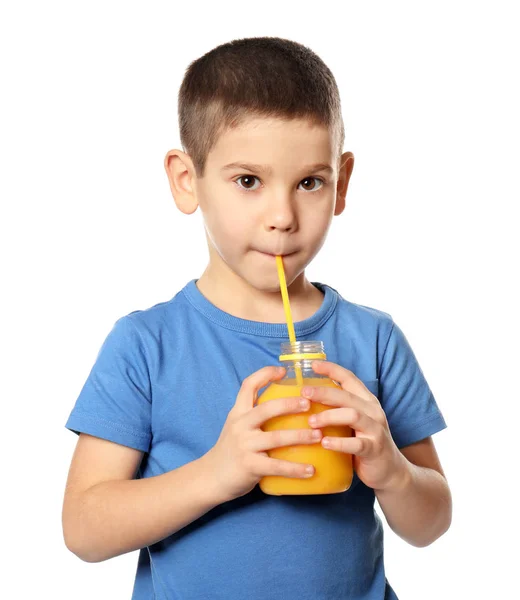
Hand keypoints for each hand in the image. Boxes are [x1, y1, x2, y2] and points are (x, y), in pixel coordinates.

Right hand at [205, 366, 320, 502]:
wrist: (211, 478)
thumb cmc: (232, 450)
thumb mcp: (238, 426)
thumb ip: (256, 416)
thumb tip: (288, 405)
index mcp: (238, 413)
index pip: (248, 385)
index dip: (265, 374)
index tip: (283, 370)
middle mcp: (240, 425)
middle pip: (266, 408)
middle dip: (289, 404)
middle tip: (309, 404)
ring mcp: (244, 445)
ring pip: (276, 438)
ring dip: (300, 436)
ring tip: (319, 436)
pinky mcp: (249, 466)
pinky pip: (276, 466)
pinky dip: (295, 469)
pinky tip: (311, 470)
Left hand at [302, 361, 407, 491]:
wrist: (390, 470)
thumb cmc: (364, 442)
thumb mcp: (353, 422)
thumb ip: (337, 409)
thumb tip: (305, 398)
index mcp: (366, 401)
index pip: (349, 378)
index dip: (331, 369)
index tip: (312, 364)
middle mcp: (373, 411)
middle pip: (347, 395)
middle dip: (324, 392)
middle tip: (303, 393)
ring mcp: (376, 429)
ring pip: (352, 415)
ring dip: (329, 416)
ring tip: (311, 422)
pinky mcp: (375, 449)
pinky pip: (357, 444)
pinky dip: (339, 443)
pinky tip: (324, 443)